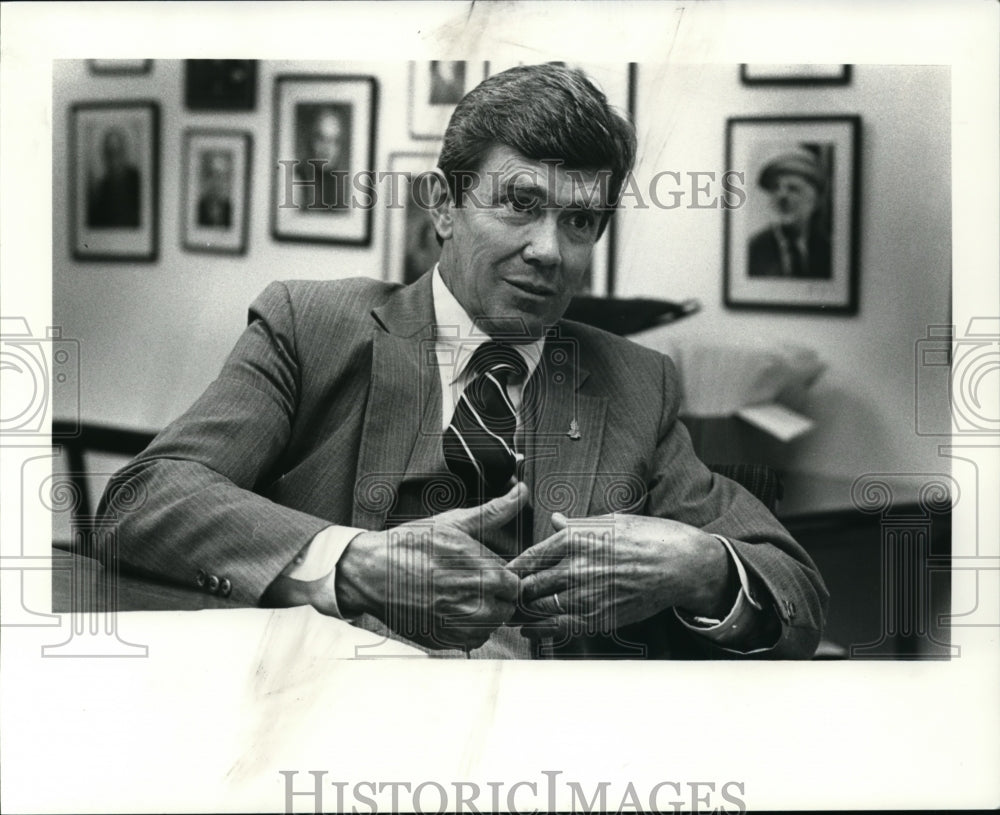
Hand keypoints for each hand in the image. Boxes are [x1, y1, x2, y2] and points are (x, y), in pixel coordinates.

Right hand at [329, 483, 527, 650]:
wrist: (371, 572)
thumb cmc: (409, 546)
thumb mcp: (453, 523)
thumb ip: (493, 512)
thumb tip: (520, 492)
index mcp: (482, 572)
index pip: (515, 585)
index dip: (503, 576)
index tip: (489, 572)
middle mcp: (472, 602)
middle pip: (505, 607)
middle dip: (495, 595)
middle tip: (472, 582)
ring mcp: (456, 625)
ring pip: (489, 625)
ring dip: (482, 612)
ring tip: (458, 594)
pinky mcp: (442, 640)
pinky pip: (471, 640)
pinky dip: (466, 628)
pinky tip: (449, 608)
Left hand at [507, 512, 733, 640]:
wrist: (681, 565)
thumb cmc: (648, 537)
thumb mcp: (610, 521)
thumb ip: (577, 525)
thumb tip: (554, 520)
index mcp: (575, 540)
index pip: (530, 557)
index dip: (511, 569)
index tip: (500, 574)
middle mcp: (577, 567)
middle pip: (529, 585)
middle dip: (513, 593)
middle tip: (502, 597)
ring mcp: (587, 595)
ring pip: (540, 608)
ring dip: (523, 613)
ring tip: (512, 614)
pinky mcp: (600, 617)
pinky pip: (561, 627)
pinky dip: (540, 631)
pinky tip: (530, 631)